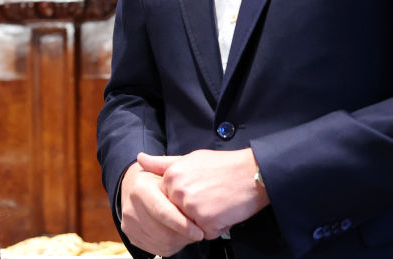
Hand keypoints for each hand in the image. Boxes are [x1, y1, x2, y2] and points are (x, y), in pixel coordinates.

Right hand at [118, 158, 204, 256]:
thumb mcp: (166, 171)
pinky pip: (157, 248)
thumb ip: (166, 165)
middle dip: (184, 235)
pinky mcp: (131, 235)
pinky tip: (179, 236)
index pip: (163, 212)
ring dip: (180, 241)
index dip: (183, 224)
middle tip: (199, 232)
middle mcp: (130, 207)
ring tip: (190, 232)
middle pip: (163, 231)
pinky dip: (172, 246)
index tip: (200, 232)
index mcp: (139, 188)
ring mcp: (129, 223)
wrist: (136, 189)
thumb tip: (152, 158)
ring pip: (161, 242)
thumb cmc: (158, 179)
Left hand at [138, 149, 269, 239]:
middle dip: (192, 210)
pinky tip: (225, 211)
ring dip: (204, 219)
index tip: (198, 190)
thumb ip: (163, 163)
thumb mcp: (190, 159)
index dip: (183, 198)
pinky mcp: (206, 222)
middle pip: (177, 213)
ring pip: (190, 225)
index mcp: (171, 176)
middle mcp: (177, 192)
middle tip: (210, 196)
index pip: (167, 198)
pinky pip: (206, 233)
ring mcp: (191, 208)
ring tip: (218, 202)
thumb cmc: (223, 166)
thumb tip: (139, 159)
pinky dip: (216, 227)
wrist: (253, 174)